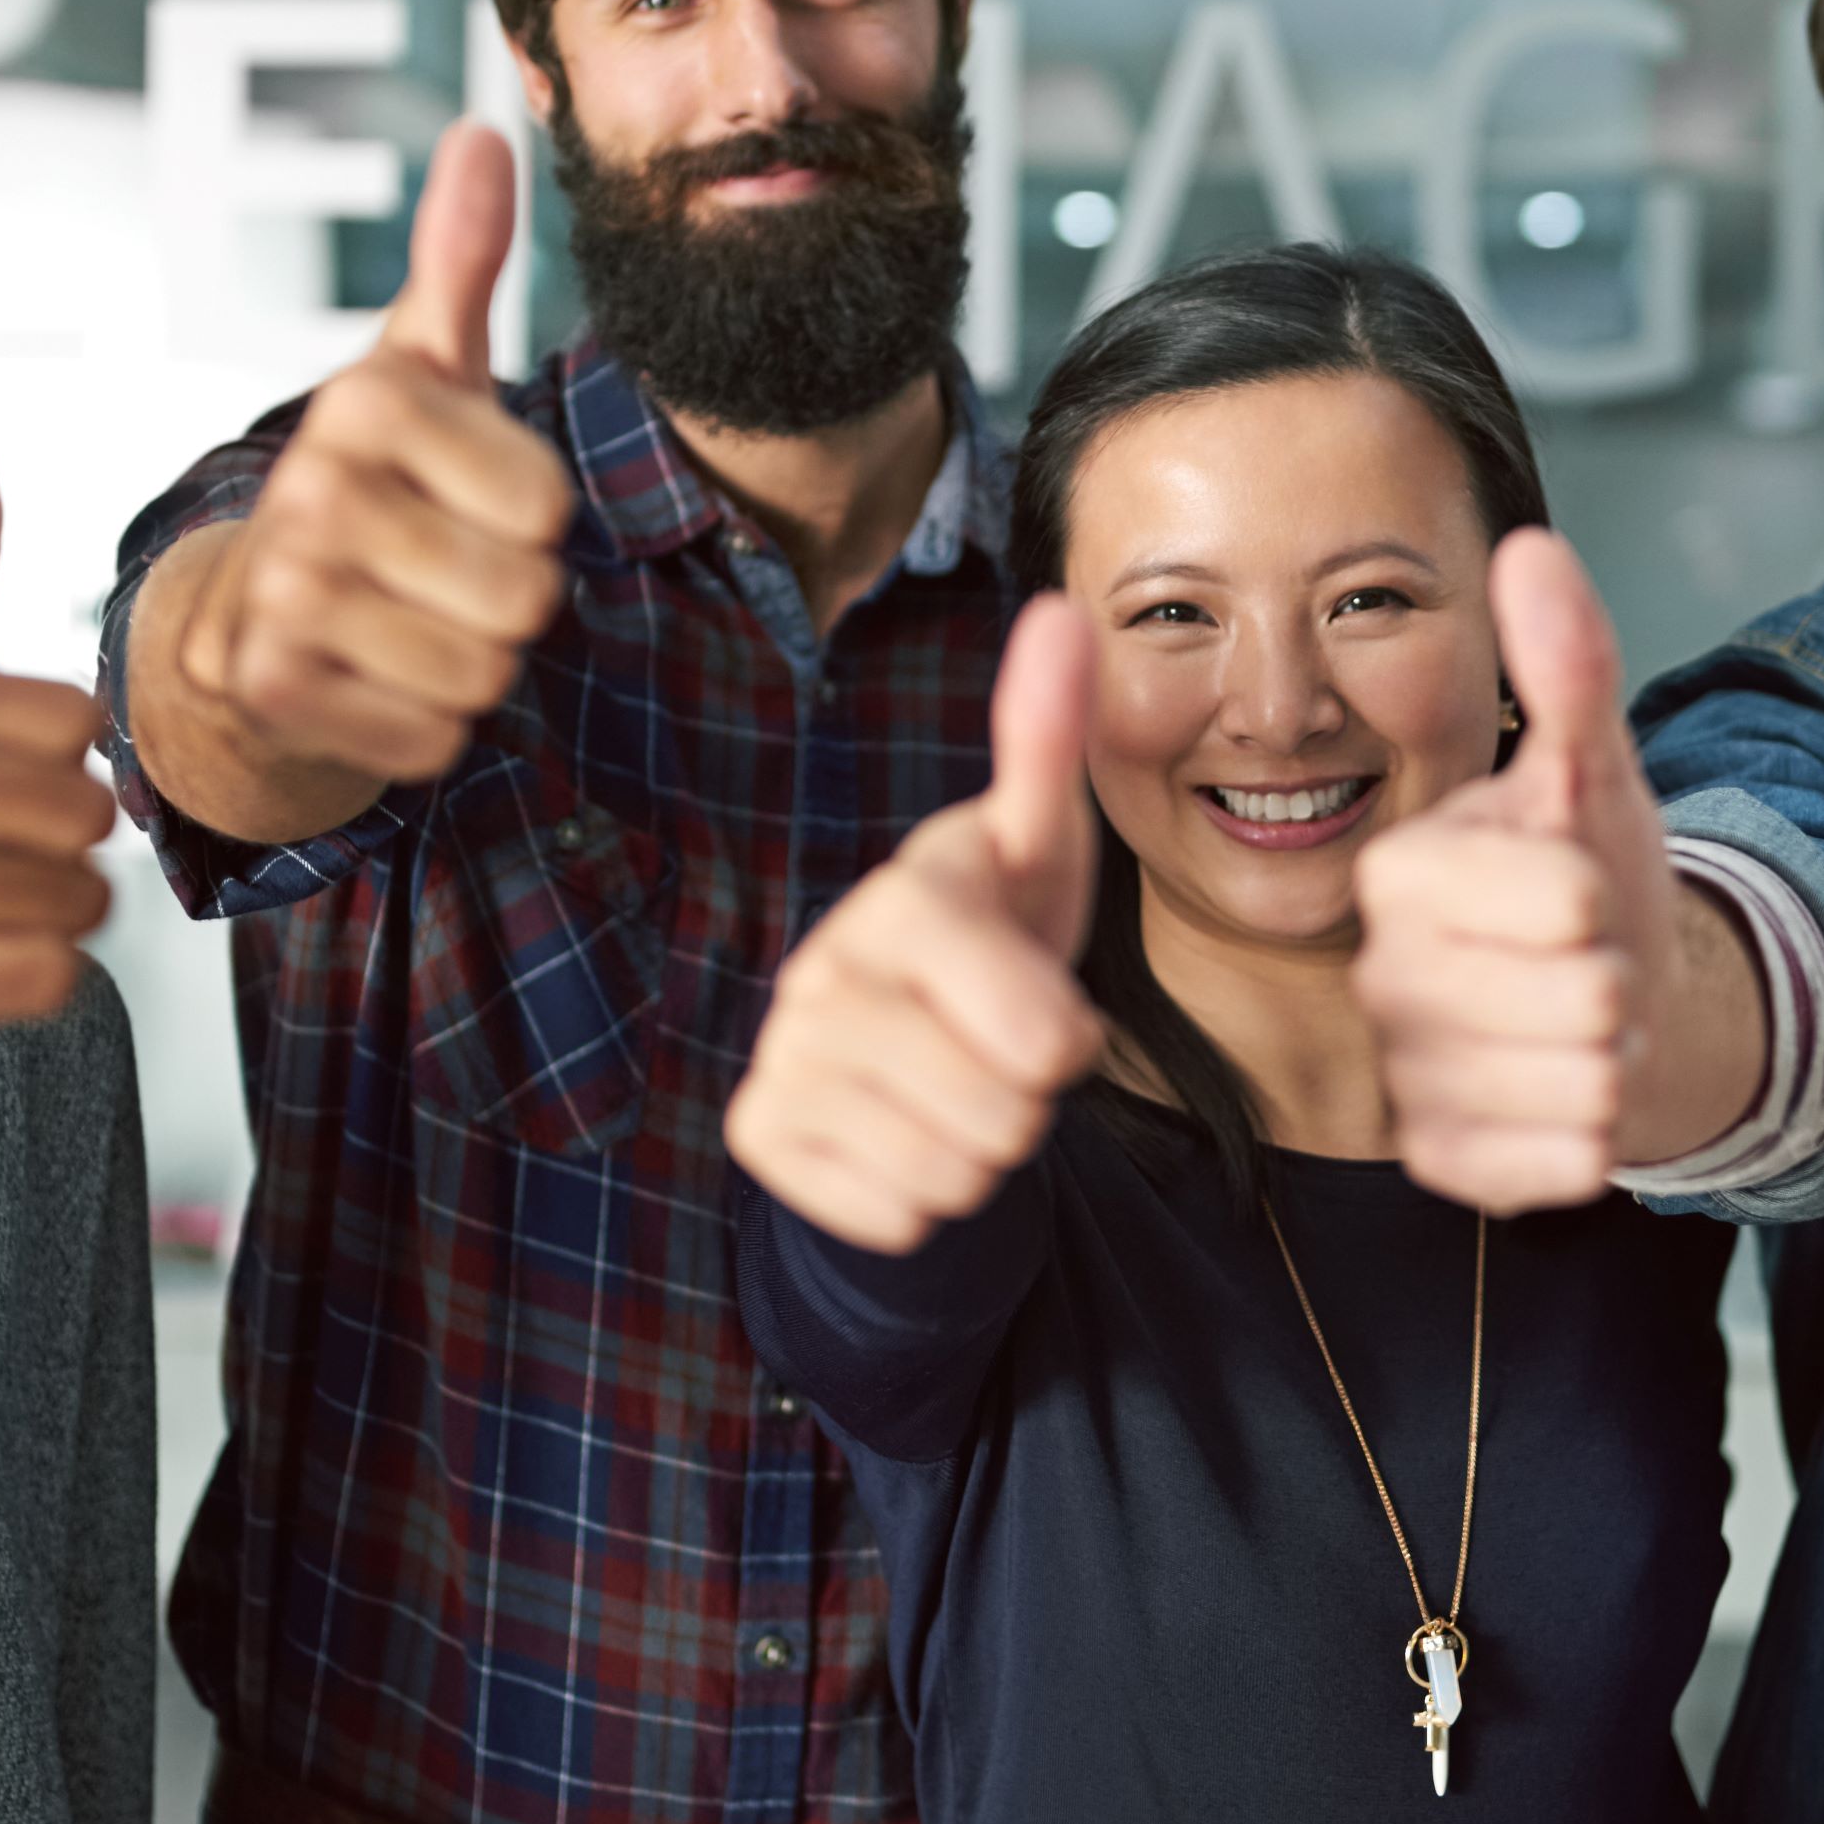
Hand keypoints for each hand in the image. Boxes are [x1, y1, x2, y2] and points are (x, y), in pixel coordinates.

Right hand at [171, 118, 575, 785]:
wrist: (249, 609)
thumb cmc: (374, 481)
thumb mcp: (423, 368)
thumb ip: (461, 262)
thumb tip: (483, 131)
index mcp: (363, 402)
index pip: (545, 504)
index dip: (530, 516)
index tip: (467, 499)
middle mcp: (308, 488)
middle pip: (523, 596)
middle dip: (507, 601)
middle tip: (442, 573)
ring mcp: (279, 592)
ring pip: (483, 672)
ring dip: (469, 666)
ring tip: (409, 623)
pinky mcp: (270, 686)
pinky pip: (431, 739)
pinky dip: (424, 728)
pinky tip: (375, 680)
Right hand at [726, 597, 1105, 1253]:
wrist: (917, 1047)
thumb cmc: (997, 939)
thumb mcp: (1039, 850)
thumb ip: (1049, 742)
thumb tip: (1063, 607)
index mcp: (906, 899)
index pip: (1012, 1010)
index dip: (1052, 1037)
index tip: (1059, 1030)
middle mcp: (821, 969)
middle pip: (996, 1110)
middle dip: (1027, 1104)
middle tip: (999, 1058)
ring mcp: (782, 1055)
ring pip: (948, 1172)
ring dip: (981, 1154)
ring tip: (959, 1092)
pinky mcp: (761, 1134)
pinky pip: (892, 1215)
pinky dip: (921, 1200)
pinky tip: (904, 1136)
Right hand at [1351, 528, 1692, 1214]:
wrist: (1605, 995)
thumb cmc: (1591, 875)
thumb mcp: (1593, 767)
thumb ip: (1567, 662)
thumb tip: (1530, 547)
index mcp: (1401, 870)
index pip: (1563, 896)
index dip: (1603, 894)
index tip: (1578, 889)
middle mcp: (1382, 973)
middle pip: (1584, 997)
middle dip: (1621, 981)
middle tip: (1592, 964)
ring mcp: (1407, 1073)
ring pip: (1584, 1084)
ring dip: (1617, 1058)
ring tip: (1583, 1025)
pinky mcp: (1439, 1157)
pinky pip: (1563, 1164)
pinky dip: (1595, 1135)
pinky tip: (1565, 1093)